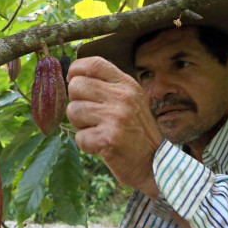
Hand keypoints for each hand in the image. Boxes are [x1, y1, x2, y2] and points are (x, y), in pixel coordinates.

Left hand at [66, 56, 161, 197]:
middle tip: (90, 116)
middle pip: (76, 86)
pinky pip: (79, 137)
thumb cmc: (136, 133)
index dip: (75, 70)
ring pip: (73, 111)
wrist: (155, 164)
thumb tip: (72, 77)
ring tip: (98, 131)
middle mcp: (123, 97)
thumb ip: (107, 88)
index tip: (72, 80)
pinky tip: (102, 146)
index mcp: (127, 85)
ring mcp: (116, 117)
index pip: (93, 63)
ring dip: (80, 125)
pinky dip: (86, 144)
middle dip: (76, 102)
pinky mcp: (109, 138)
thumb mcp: (130, 102)